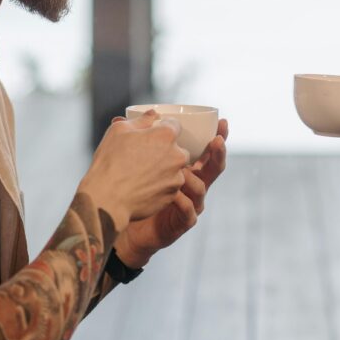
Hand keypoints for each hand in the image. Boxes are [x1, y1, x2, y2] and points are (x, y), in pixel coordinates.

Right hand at [77, 111, 188, 229]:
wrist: (107, 199)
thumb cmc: (110, 163)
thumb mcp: (118, 131)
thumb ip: (141, 120)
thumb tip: (153, 114)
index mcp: (166, 136)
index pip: (175, 125)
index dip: (163, 128)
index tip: (152, 135)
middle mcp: (177, 155)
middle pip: (178, 148)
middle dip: (165, 150)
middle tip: (144, 156)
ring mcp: (176, 177)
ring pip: (175, 168)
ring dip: (164, 169)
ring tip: (142, 174)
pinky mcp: (172, 195)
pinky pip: (170, 186)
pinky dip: (161, 185)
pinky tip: (143, 186)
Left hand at [114, 119, 228, 267]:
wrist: (124, 222)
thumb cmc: (133, 190)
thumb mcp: (133, 163)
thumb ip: (131, 141)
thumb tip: (119, 118)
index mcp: (185, 167)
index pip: (205, 150)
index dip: (216, 135)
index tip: (221, 121)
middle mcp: (192, 184)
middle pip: (213, 167)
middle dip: (218, 152)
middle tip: (216, 140)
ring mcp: (191, 203)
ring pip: (202, 188)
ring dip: (194, 177)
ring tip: (183, 170)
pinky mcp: (183, 222)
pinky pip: (189, 211)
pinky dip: (183, 202)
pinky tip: (175, 196)